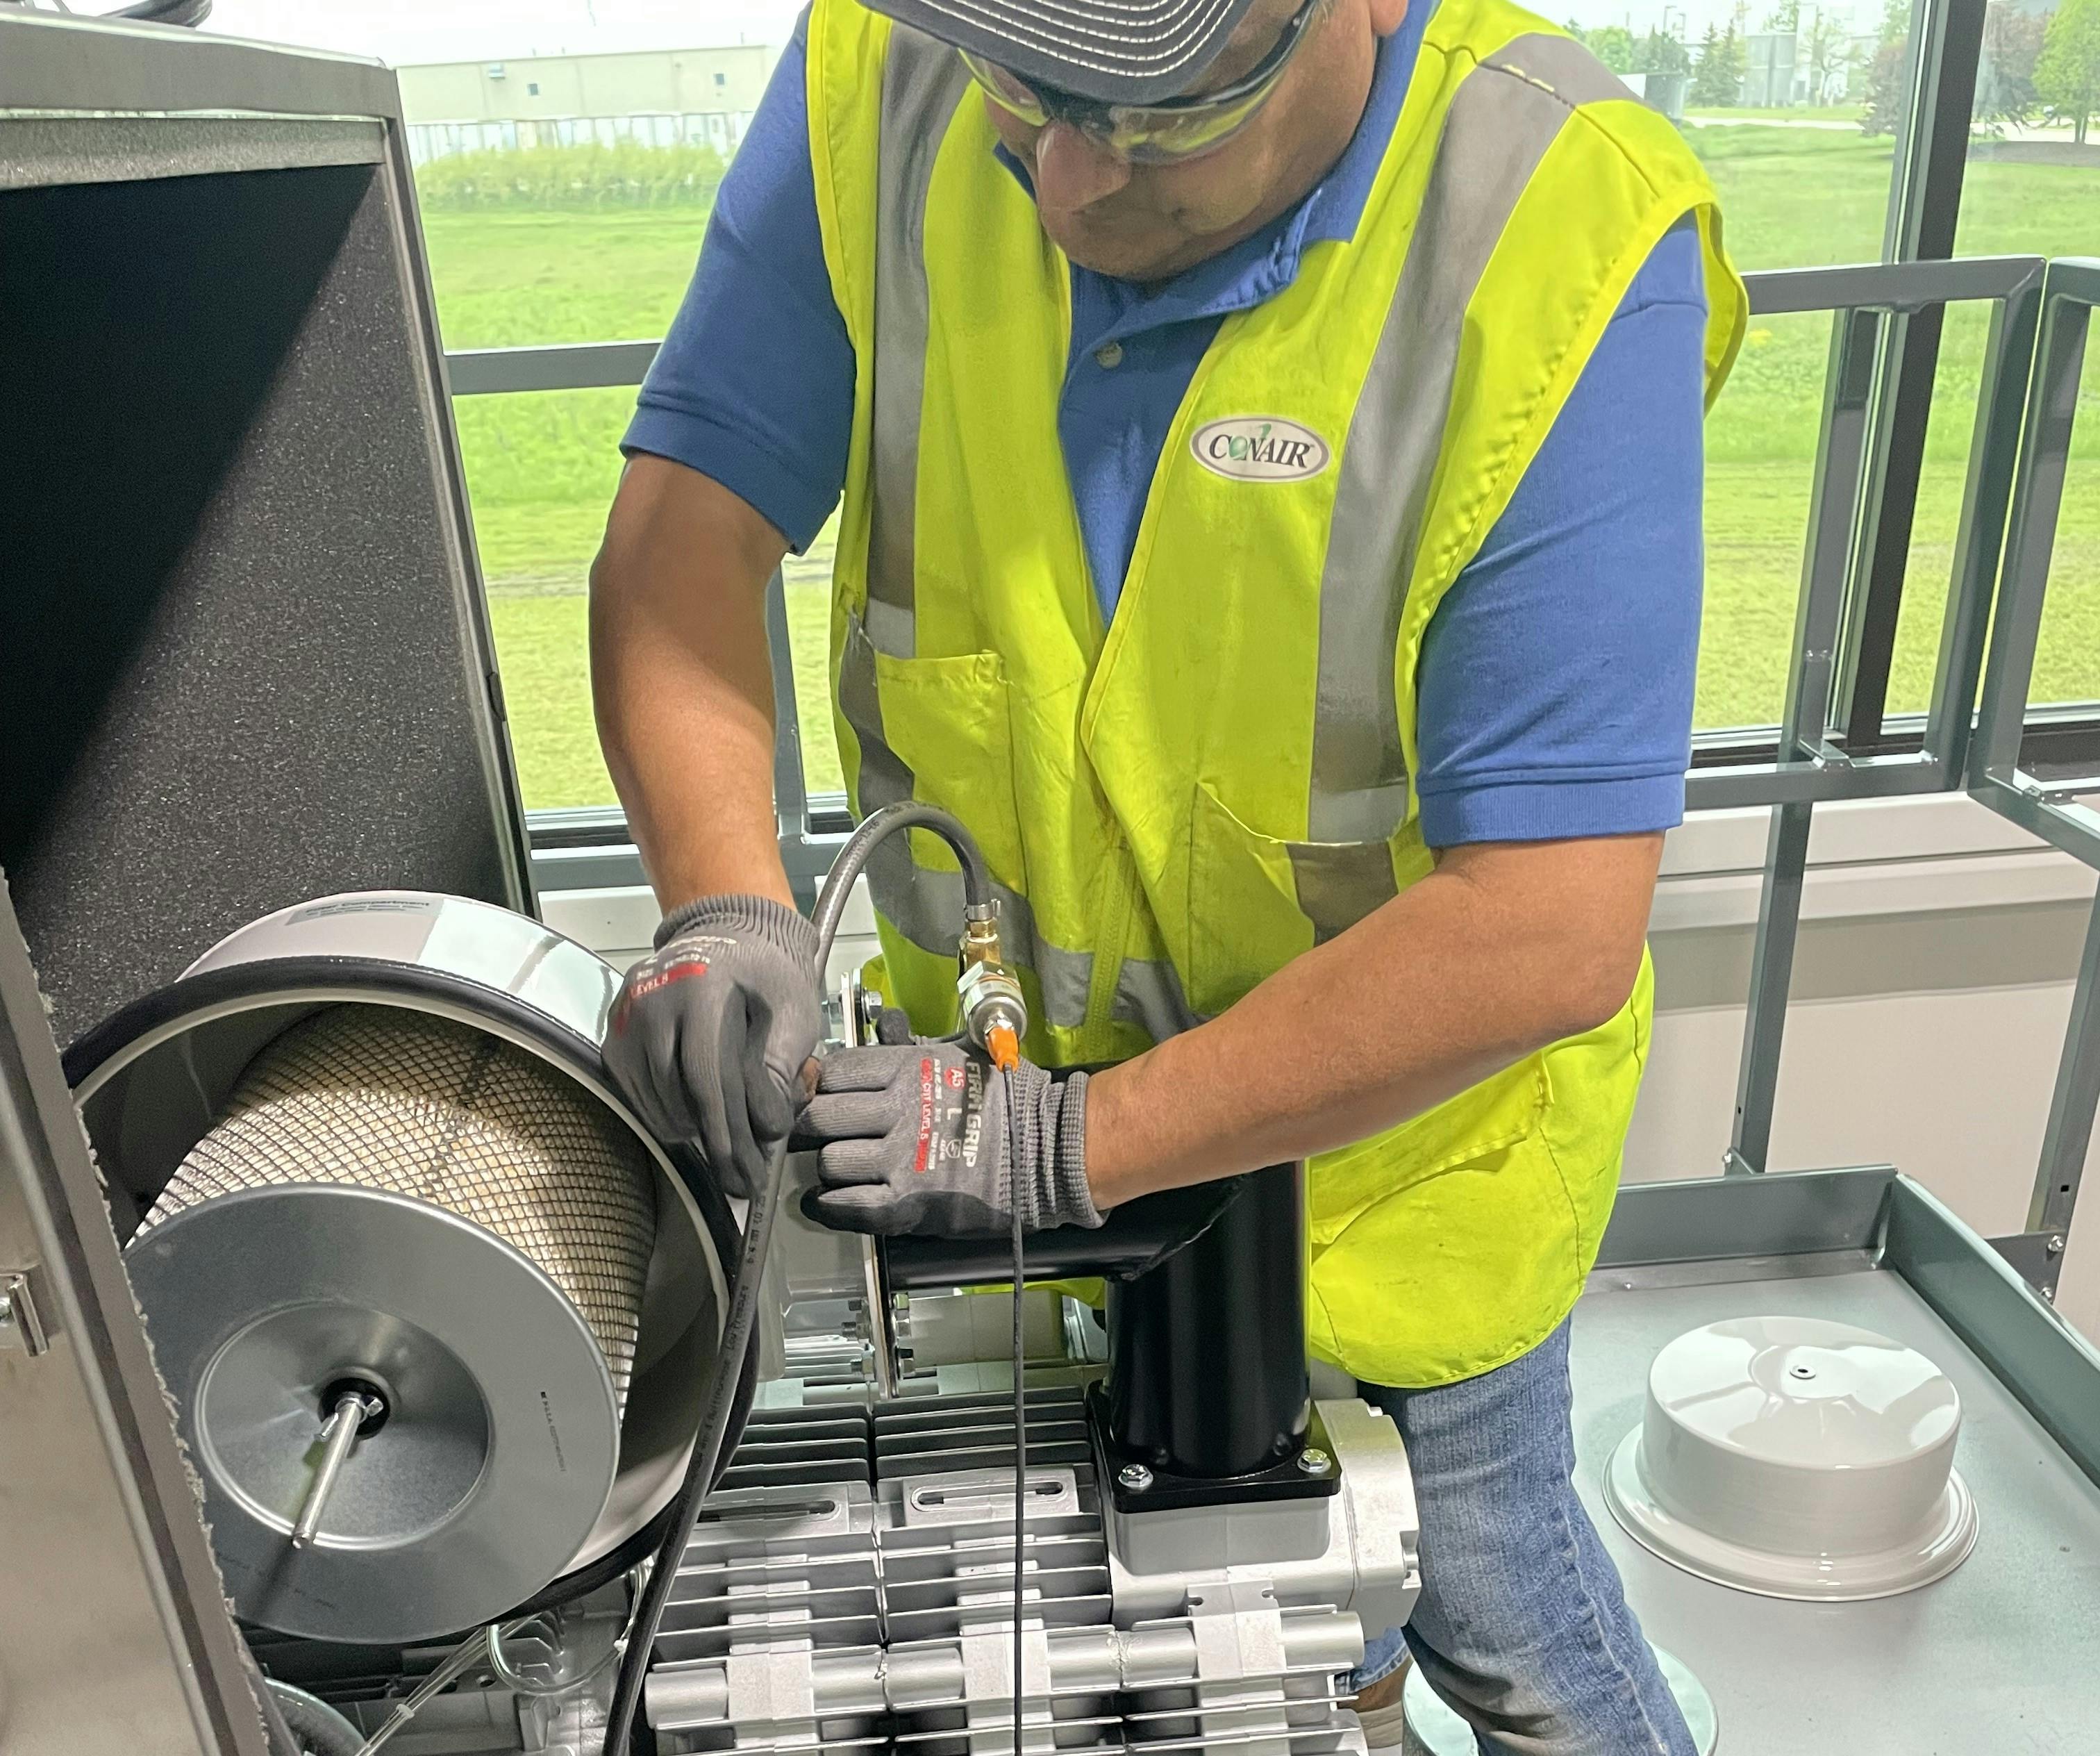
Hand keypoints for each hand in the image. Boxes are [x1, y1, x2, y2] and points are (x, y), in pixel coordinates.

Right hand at [604, 894, 820, 1199]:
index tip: (750, 1174)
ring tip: (727, 1147)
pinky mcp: (615, 1033)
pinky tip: (693, 1121)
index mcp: (704, 988)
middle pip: (682, 1095)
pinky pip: (636, 1094)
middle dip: (718, 1146)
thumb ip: (778, 1072)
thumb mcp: (792, 1015)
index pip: (710, 1078)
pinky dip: (666, 1116)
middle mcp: (655, 999)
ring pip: (657, 1102)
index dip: (729, 1135)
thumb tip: (763, 1135)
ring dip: (693, 1133)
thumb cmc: (767, 975)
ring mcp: (629, 1015)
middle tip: (743, 1181)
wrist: (730, 934)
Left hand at [798, 1036, 1102, 1236]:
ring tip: (832, 1168)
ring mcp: (901, 1159)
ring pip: (829, 1162)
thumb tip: (874, 1042)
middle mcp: (898, 1110)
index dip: (817, 1084)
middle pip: (820, 1117)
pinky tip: (820, 1203)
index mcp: (909, 1069)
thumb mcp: (959, 1056)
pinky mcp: (908, 1203)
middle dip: (809, 1125)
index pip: (835, 1072)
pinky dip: (827, 1206)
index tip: (816, 1093)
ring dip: (826, 1167)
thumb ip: (909, 1054)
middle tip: (809, 1132)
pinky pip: (847, 1205)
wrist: (1047, 1152)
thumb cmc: (1009, 1102)